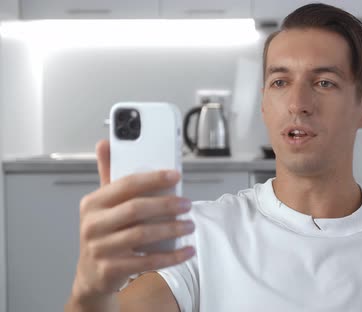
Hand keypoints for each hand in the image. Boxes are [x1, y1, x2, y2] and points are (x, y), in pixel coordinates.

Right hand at [69, 140, 194, 305]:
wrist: (91, 275)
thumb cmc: (104, 233)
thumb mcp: (102, 204)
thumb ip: (108, 174)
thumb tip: (105, 143)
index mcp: (93, 203)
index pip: (125, 184)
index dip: (152, 179)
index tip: (175, 175)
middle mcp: (93, 224)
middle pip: (136, 209)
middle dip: (166, 205)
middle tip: (187, 204)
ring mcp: (100, 248)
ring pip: (142, 234)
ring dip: (171, 229)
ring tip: (189, 225)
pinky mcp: (111, 269)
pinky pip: (147, 261)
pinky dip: (171, 256)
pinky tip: (187, 251)